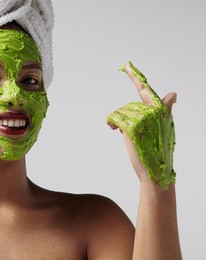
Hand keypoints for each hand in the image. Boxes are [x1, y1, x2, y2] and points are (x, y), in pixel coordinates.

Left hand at [107, 62, 175, 188]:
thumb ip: (164, 110)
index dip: (136, 77)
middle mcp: (152, 112)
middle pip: (130, 106)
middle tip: (128, 131)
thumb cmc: (158, 151)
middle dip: (126, 118)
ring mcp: (142, 118)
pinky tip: (112, 129)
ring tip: (123, 133)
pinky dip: (111, 122)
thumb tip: (173, 93)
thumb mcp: (163, 128)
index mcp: (160, 110)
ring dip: (119, 122)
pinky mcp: (131, 127)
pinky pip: (115, 118)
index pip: (146, 91)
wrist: (154, 171)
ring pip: (121, 112)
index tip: (127, 64)